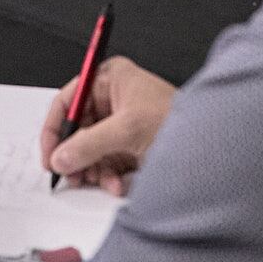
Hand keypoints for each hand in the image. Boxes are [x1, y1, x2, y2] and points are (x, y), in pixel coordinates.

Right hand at [40, 56, 174, 196]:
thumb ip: (89, 143)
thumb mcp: (129, 129)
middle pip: (77, 128)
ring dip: (91, 169)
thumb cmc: (180, 120)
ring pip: (89, 149)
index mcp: (110, 78)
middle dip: (74, 155)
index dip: (54, 127)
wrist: (213, 145)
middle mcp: (113, 98)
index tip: (49, 153)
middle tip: (70, 174)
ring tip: (98, 180)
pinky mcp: (129, 145)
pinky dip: (107, 175)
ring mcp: (121, 123)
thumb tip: (61, 155)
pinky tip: (116, 183)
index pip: (68, 99)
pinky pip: (105, 162)